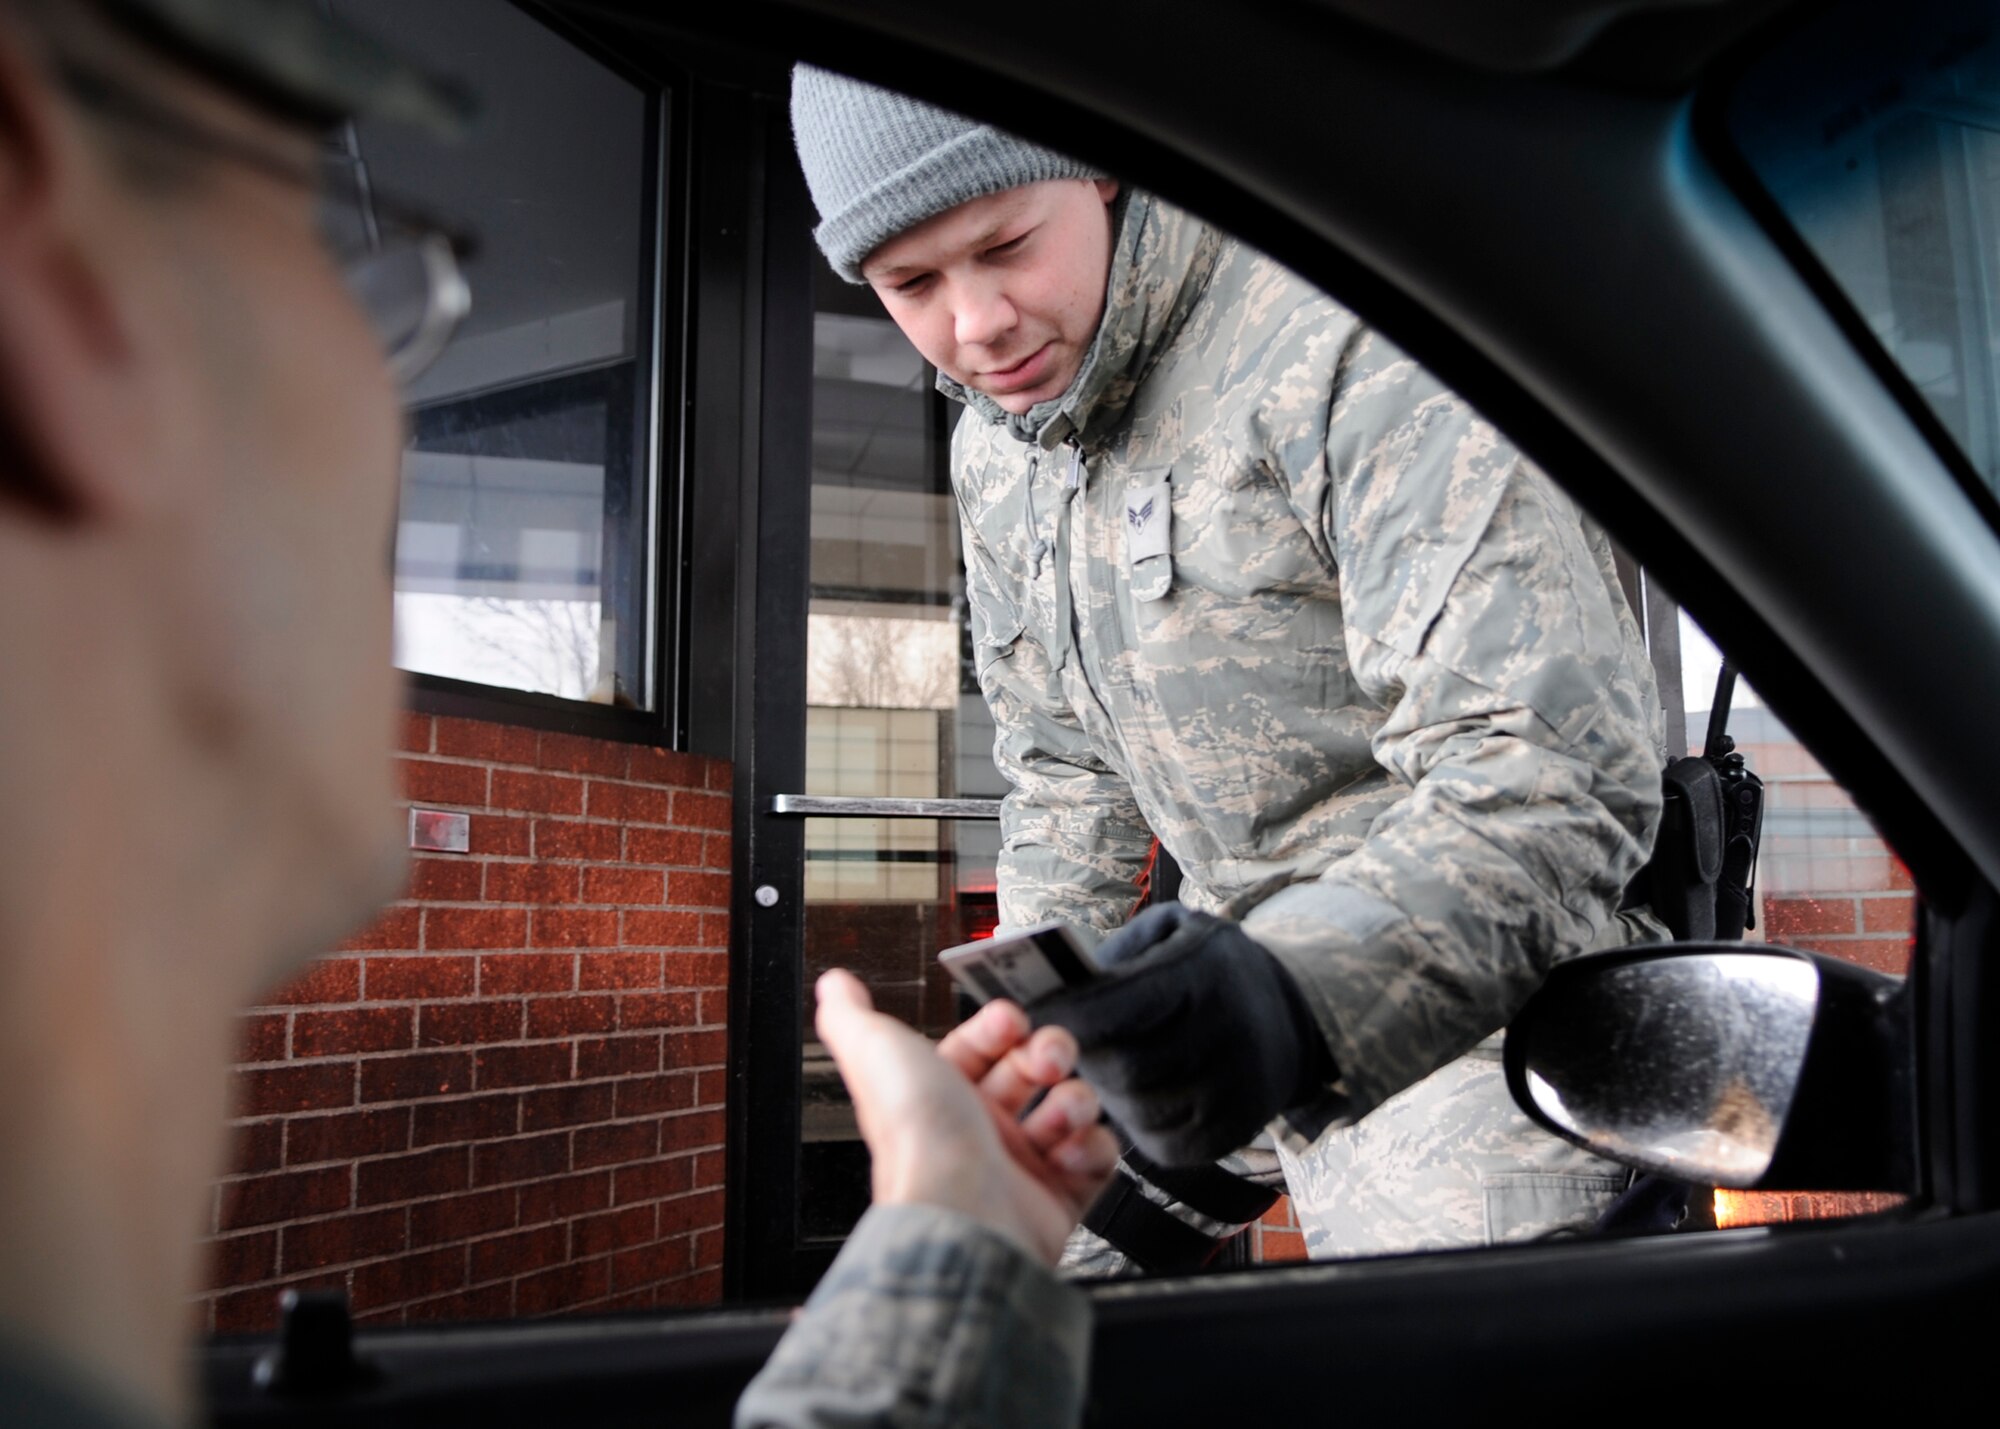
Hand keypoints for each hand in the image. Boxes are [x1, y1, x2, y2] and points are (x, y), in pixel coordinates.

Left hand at [814, 969, 1120, 1265]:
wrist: (963, 1207)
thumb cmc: (918, 1135)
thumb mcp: (874, 1052)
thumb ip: (851, 1015)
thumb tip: (834, 986)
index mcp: (939, 1096)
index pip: (983, 1045)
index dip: (1001, 1026)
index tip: (1009, 1022)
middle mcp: (978, 1129)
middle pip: (1032, 1071)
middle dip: (1049, 1053)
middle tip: (1048, 1060)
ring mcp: (1020, 1165)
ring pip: (1068, 1108)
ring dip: (1074, 1100)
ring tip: (1063, 1113)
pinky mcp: (1058, 1197)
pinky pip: (1095, 1157)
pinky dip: (1092, 1148)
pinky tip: (1070, 1150)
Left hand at [1032, 903, 1331, 1166]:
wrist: (1287, 1020)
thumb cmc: (1205, 970)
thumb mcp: (1169, 932)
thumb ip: (1116, 954)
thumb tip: (1052, 985)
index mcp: (1205, 974)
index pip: (1118, 1005)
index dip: (1067, 1014)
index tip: (1028, 1015)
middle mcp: (1228, 1035)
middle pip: (1124, 1066)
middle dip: (1079, 1060)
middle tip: (1052, 1051)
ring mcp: (1235, 1092)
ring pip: (1137, 1110)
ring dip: (1103, 1094)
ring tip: (1096, 1069)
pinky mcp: (1230, 1134)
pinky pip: (1159, 1143)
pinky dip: (1134, 1124)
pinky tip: (1133, 1096)